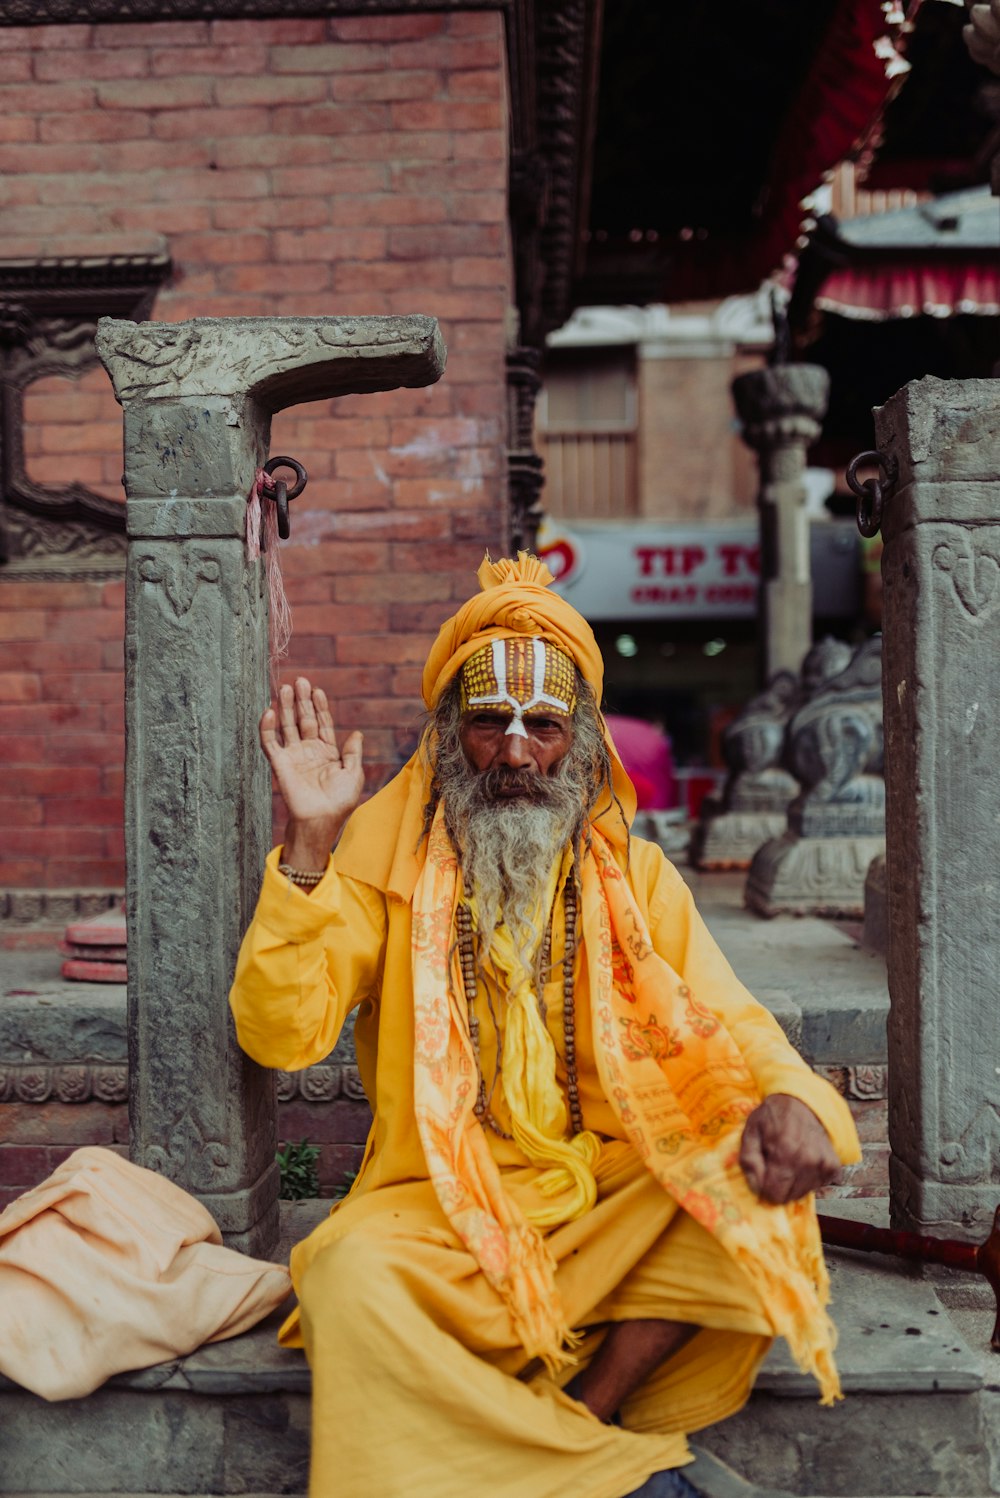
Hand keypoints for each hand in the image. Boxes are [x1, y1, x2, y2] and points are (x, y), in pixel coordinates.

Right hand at [260, 678, 363, 868]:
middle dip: (302, 700)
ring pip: (288, 726)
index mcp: (328, 752)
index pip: (322, 723)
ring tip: (285, 688)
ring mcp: (294, 756)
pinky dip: (268, 727)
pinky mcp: (280, 763)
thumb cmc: (340, 802)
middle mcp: (309, 751)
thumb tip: (357, 733)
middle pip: (303, 720)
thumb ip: (353, 753)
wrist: (321, 819)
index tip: (318, 690)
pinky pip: (271, 742)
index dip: (320, 707)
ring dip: (286, 707)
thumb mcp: (354, 774)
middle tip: (299, 681)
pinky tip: (270, 711)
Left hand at [739, 1094, 840, 1203]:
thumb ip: (749, 1161)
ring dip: (793, 1183)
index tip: (763, 1175)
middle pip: (789, 1197)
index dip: (764, 1188)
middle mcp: (808, 1160)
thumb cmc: (772, 1117)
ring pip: (803, 1193)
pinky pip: (817, 1186)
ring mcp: (824, 1164)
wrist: (802, 1102)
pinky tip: (802, 1162)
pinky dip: (808, 1179)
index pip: (774, 1194)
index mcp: (785, 1151)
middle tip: (776, 1165)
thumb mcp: (750, 1132)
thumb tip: (756, 1188)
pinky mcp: (834, 1166)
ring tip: (789, 1161)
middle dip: (779, 1186)